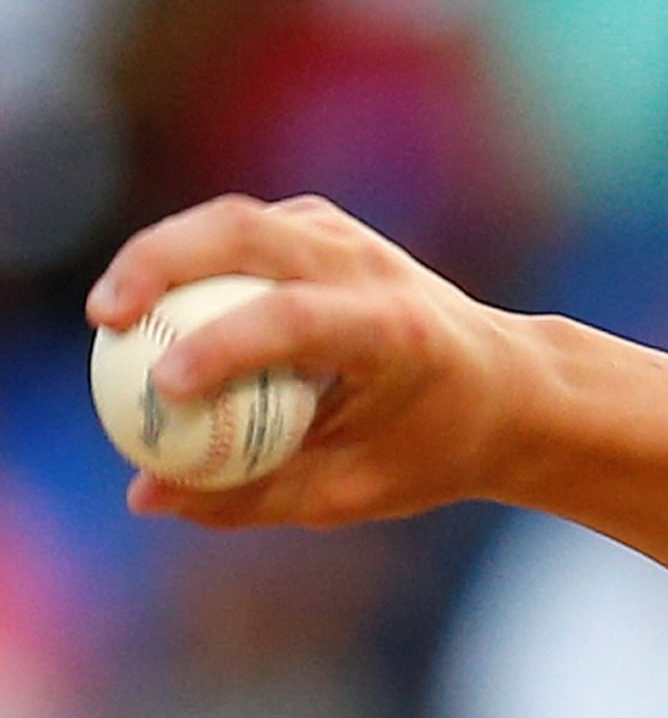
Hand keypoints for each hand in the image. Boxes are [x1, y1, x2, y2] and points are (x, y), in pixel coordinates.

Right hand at [86, 194, 533, 529]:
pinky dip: (191, 257)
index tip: (162, 389)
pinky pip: (241, 233)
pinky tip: (155, 303)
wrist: (511, 387)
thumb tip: (146, 496)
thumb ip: (253, 494)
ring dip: (163, 254)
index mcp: (397, 330)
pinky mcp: (323, 229)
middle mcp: (372, 268)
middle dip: (164, 264)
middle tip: (105, 321)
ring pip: (237, 220)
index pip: (294, 319)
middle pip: (248, 234)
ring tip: (111, 313)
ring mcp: (348, 238)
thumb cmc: (435, 447)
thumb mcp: (356, 489)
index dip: (220, 347)